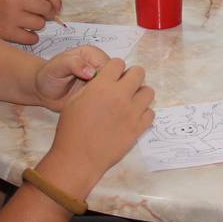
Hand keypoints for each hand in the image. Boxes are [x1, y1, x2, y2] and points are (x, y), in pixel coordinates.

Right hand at [0, 0, 62, 43]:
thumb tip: (53, 4)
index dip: (56, 1)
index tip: (57, 7)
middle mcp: (15, 0)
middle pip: (46, 8)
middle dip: (49, 14)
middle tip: (45, 17)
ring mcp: (11, 17)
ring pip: (40, 24)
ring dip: (38, 26)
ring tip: (28, 23)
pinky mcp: (7, 33)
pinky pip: (31, 38)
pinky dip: (31, 37)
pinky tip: (25, 33)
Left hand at [34, 45, 109, 110]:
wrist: (43, 90)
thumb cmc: (48, 75)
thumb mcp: (57, 67)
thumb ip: (73, 64)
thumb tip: (92, 72)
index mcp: (92, 54)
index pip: (110, 65)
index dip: (105, 78)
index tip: (93, 88)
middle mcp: (99, 65)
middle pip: (116, 76)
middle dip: (107, 88)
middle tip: (91, 98)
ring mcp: (100, 80)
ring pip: (114, 87)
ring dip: (106, 97)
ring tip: (91, 103)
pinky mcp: (99, 92)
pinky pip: (109, 97)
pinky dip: (105, 103)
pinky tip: (93, 107)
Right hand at [46, 58, 155, 188]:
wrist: (78, 158)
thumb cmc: (71, 130)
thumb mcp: (74, 101)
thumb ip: (92, 87)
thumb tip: (103, 80)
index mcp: (102, 86)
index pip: (118, 63)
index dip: (115, 68)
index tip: (113, 75)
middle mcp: (120, 96)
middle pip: (138, 72)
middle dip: (131, 76)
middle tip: (124, 86)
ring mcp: (132, 112)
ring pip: (149, 92)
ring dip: (140, 94)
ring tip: (131, 101)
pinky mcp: (138, 128)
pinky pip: (151, 113)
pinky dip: (143, 113)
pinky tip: (133, 117)